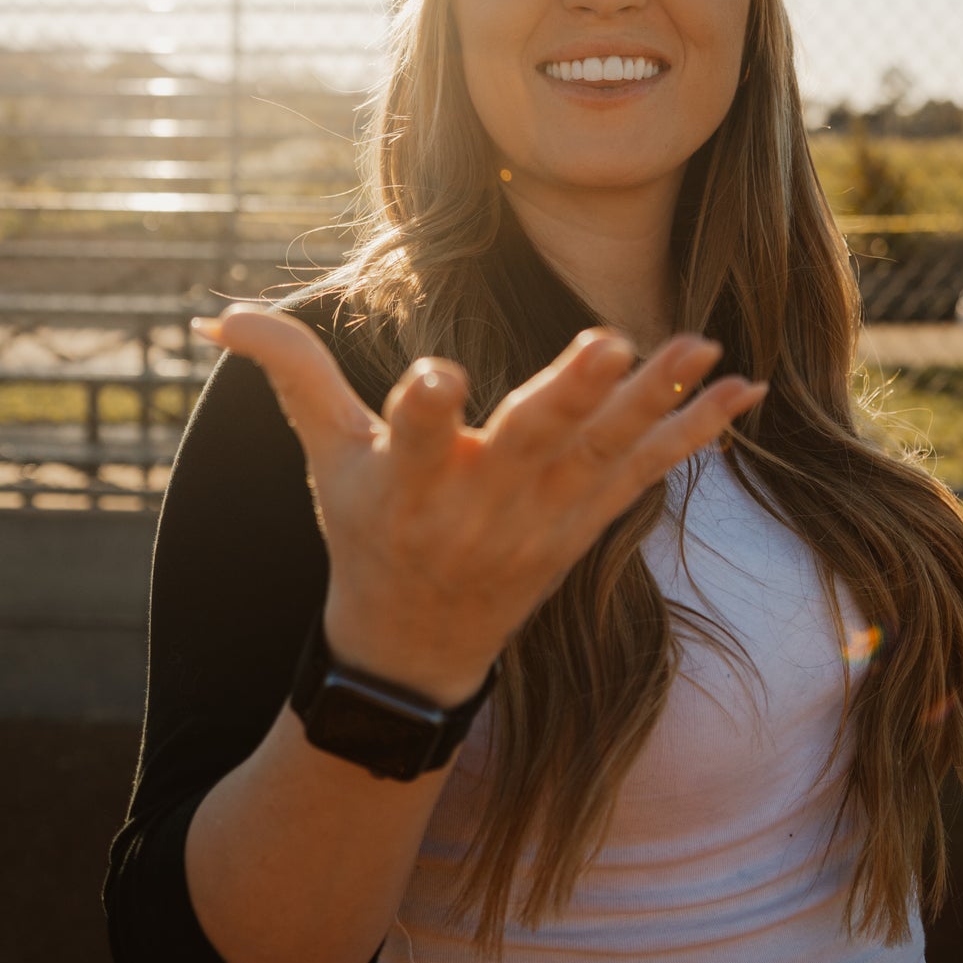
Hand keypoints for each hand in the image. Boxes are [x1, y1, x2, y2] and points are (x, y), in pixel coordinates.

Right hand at [191, 307, 766, 704]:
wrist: (418, 649)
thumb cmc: (369, 535)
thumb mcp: (327, 459)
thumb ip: (291, 375)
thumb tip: (218, 312)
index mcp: (409, 482)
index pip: (414, 436)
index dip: (426, 406)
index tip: (440, 375)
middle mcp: (481, 502)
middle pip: (528, 441)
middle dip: (567, 394)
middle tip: (607, 342)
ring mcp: (545, 516)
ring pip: (604, 450)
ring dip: (656, 399)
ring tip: (702, 346)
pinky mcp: (588, 522)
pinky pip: (649, 472)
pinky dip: (698, 433)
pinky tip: (744, 390)